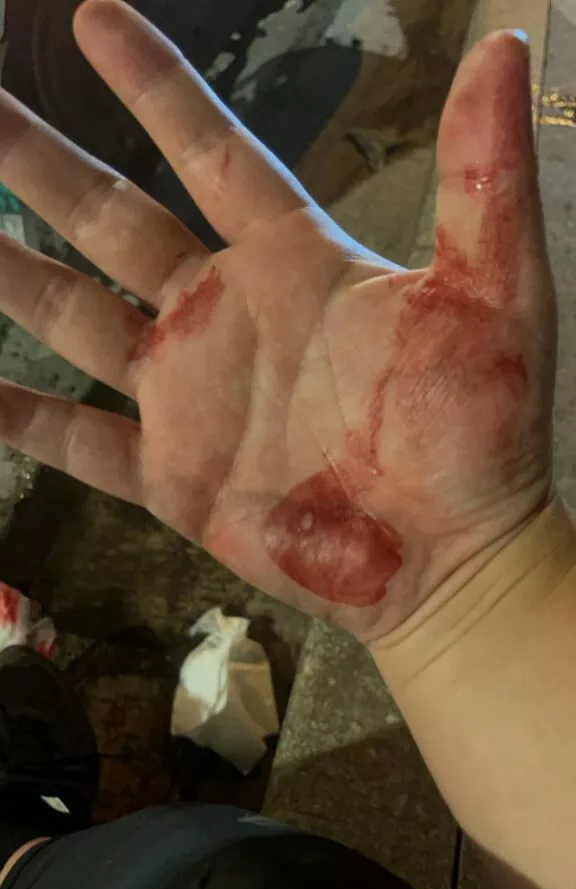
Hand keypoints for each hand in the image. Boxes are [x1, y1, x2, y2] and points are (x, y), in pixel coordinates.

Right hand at [0, 1, 554, 642]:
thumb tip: (506, 46)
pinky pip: (77, 440)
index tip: (91, 16)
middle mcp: (226, 314)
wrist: (449, 554)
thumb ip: (484, 179)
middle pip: (113, 218)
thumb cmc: (477, 425)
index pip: (211, 153)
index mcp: (291, 261)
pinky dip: (22, 417)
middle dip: (39, 163)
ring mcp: (190, 396)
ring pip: (75, 317)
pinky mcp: (172, 474)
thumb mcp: (495, 294)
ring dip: (11, 274)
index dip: (155, 86)